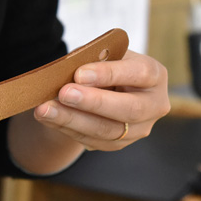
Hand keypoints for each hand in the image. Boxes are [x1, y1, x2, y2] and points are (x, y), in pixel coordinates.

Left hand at [33, 50, 169, 151]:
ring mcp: (139, 129)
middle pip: (129, 109)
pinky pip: (92, 140)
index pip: (139, 74)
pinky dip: (67, 128)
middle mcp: (154, 105)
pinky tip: (48, 117)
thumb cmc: (106, 65)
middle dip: (93, 102)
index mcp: (154, 75)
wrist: (106, 88)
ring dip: (73, 119)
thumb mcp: (105, 55)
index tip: (80, 73)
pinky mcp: (119, 144)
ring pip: (107, 130)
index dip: (109, 74)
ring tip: (45, 109)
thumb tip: (73, 75)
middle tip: (64, 93)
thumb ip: (94, 61)